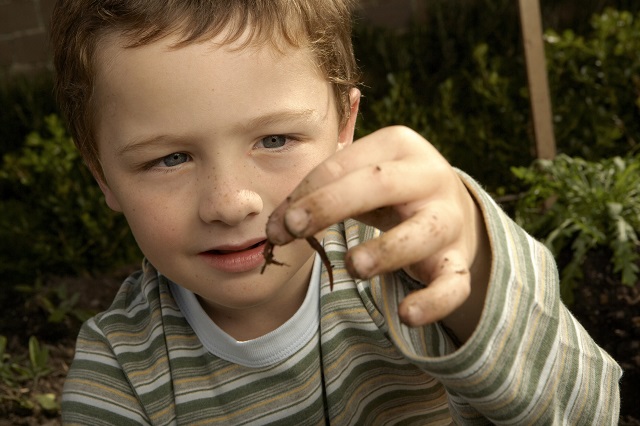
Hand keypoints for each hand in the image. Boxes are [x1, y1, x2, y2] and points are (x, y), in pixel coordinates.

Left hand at [266, 126, 489, 341]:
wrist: (451, 208)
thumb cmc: (388, 192)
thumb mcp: (356, 182)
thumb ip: (317, 197)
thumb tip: (274, 228)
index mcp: (398, 145)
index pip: (343, 165)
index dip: (306, 195)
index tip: (278, 225)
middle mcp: (429, 176)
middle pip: (380, 184)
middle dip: (331, 204)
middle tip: (293, 228)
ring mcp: (449, 219)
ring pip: (422, 232)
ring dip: (385, 250)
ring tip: (354, 267)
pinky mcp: (460, 260)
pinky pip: (454, 284)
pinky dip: (433, 302)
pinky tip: (406, 315)